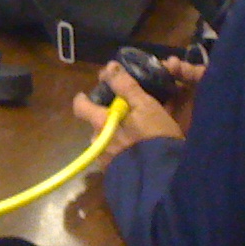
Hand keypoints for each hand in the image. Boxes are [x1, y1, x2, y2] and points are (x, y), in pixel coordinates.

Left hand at [71, 59, 187, 162]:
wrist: (164, 178)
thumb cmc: (154, 136)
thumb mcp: (145, 105)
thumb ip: (125, 86)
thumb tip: (109, 67)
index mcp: (100, 123)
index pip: (80, 106)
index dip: (84, 98)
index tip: (89, 95)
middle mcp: (97, 141)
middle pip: (97, 123)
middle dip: (108, 117)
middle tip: (127, 113)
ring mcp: (105, 159)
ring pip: (106, 138)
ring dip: (116, 133)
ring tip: (137, 133)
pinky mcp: (115, 173)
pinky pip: (114, 154)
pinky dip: (123, 148)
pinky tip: (138, 148)